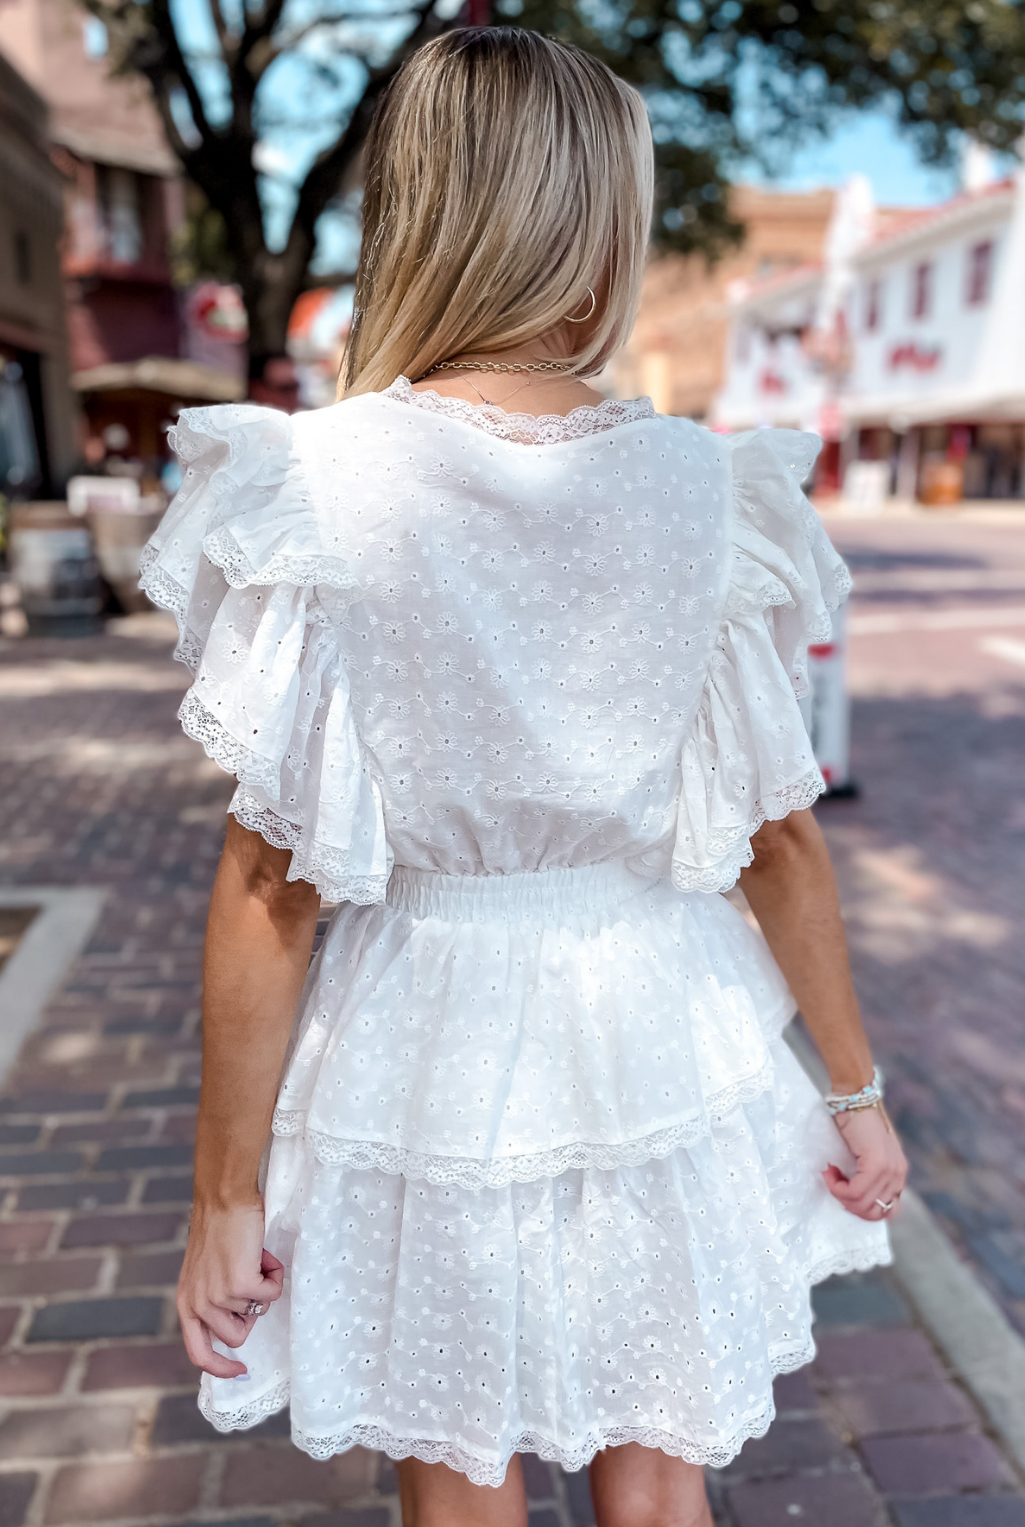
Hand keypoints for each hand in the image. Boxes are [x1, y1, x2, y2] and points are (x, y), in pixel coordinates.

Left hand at [177, 1202, 283, 1378]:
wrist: (224, 1199)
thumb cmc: (220, 1229)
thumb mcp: (206, 1274)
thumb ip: (214, 1300)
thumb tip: (243, 1319)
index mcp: (186, 1304)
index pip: (199, 1353)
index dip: (220, 1367)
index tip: (240, 1370)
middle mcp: (198, 1305)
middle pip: (238, 1335)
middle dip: (251, 1311)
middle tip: (250, 1279)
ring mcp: (219, 1297)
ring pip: (258, 1311)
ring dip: (263, 1286)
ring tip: (254, 1258)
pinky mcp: (240, 1284)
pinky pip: (272, 1293)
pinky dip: (274, 1275)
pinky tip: (263, 1254)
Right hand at [823, 1104, 907, 1221]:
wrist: (855, 1096)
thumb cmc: (855, 1121)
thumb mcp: (867, 1153)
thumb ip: (868, 1174)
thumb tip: (855, 1197)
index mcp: (898, 1174)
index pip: (887, 1211)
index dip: (862, 1210)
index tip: (844, 1193)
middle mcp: (898, 1174)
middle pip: (874, 1213)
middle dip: (849, 1205)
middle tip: (834, 1185)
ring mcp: (890, 1170)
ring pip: (862, 1204)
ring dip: (840, 1194)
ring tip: (831, 1175)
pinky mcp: (877, 1164)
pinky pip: (855, 1192)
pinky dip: (838, 1187)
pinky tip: (830, 1172)